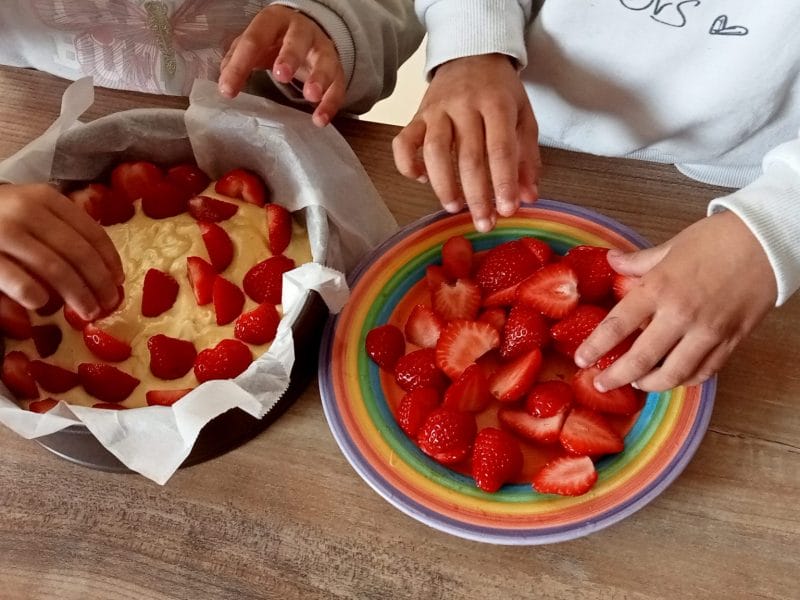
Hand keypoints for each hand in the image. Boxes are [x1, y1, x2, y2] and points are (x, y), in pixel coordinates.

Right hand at [0, 184, 123, 318]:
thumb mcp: (30, 211)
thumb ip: (62, 232)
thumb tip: (107, 274)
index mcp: (45, 198)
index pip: (90, 232)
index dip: (109, 260)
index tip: (119, 281)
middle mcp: (25, 211)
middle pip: (77, 253)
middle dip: (98, 283)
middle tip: (108, 305)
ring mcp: (2, 231)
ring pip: (54, 268)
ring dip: (77, 295)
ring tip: (88, 313)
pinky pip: (17, 280)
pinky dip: (35, 295)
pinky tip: (43, 305)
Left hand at [218, 5, 345, 126]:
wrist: (308, 36)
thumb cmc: (275, 42)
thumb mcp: (255, 44)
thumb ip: (237, 58)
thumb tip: (225, 81)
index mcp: (274, 21)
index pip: (255, 39)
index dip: (240, 65)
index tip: (228, 91)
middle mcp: (301, 30)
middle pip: (297, 40)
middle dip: (290, 57)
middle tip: (281, 75)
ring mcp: (322, 49)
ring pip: (324, 61)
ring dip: (319, 78)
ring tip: (310, 96)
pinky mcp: (337, 69)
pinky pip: (337, 86)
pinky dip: (331, 103)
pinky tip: (320, 119)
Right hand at [392, 54, 540, 231]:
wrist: (470, 54)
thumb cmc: (499, 92)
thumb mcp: (523, 117)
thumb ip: (527, 157)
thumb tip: (529, 197)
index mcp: (497, 104)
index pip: (500, 149)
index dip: (503, 183)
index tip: (507, 211)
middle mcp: (464, 105)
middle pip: (468, 157)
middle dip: (477, 195)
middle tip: (483, 222)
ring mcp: (436, 110)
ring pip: (434, 152)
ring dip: (443, 185)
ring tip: (454, 207)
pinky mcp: (415, 115)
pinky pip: (403, 143)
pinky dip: (408, 165)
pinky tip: (421, 180)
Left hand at [575, 211, 776, 391]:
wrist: (768, 241)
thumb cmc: (718, 239)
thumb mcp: (670, 247)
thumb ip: (638, 262)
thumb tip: (611, 260)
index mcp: (659, 289)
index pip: (617, 326)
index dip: (595, 346)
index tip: (581, 359)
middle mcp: (680, 316)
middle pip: (641, 359)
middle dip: (615, 377)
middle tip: (600, 383)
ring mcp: (707, 332)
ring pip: (674, 374)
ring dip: (650, 385)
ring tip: (635, 383)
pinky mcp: (731, 341)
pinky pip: (705, 371)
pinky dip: (685, 380)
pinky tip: (673, 378)